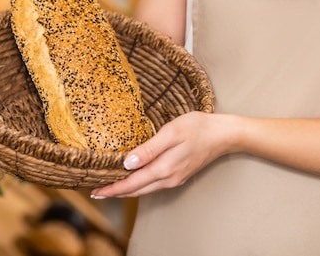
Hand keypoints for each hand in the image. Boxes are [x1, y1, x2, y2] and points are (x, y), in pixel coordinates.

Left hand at [90, 111, 239, 198]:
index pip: (131, 184)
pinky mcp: (178, 174)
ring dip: (126, 189)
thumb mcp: (171, 132)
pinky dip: (138, 184)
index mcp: (163, 168)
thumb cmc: (197, 128)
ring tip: (110, 186)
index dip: (112, 189)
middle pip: (136, 190)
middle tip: (96, 192)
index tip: (95, 191)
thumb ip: (149, 149)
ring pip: (144, 189)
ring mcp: (174, 178)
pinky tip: (133, 178)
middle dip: (115, 192)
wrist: (223, 135)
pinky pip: (153, 184)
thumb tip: (128, 163)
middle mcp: (168, 178)